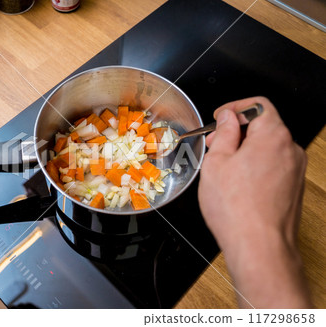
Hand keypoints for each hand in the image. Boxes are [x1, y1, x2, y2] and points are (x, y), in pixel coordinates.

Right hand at [198, 97, 311, 307]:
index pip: (258, 105)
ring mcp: (295, 170)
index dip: (235, 107)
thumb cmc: (236, 208)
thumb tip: (228, 118)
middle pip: (264, 126)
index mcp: (273, 136)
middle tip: (215, 143)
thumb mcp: (217, 162)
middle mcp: (291, 150)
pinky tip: (237, 182)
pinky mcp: (293, 187)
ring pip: (268, 147)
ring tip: (223, 166)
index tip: (220, 117)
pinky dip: (255, 165)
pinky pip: (273, 165)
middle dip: (237, 131)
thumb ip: (225, 133)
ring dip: (245, 149)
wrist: (258, 246)